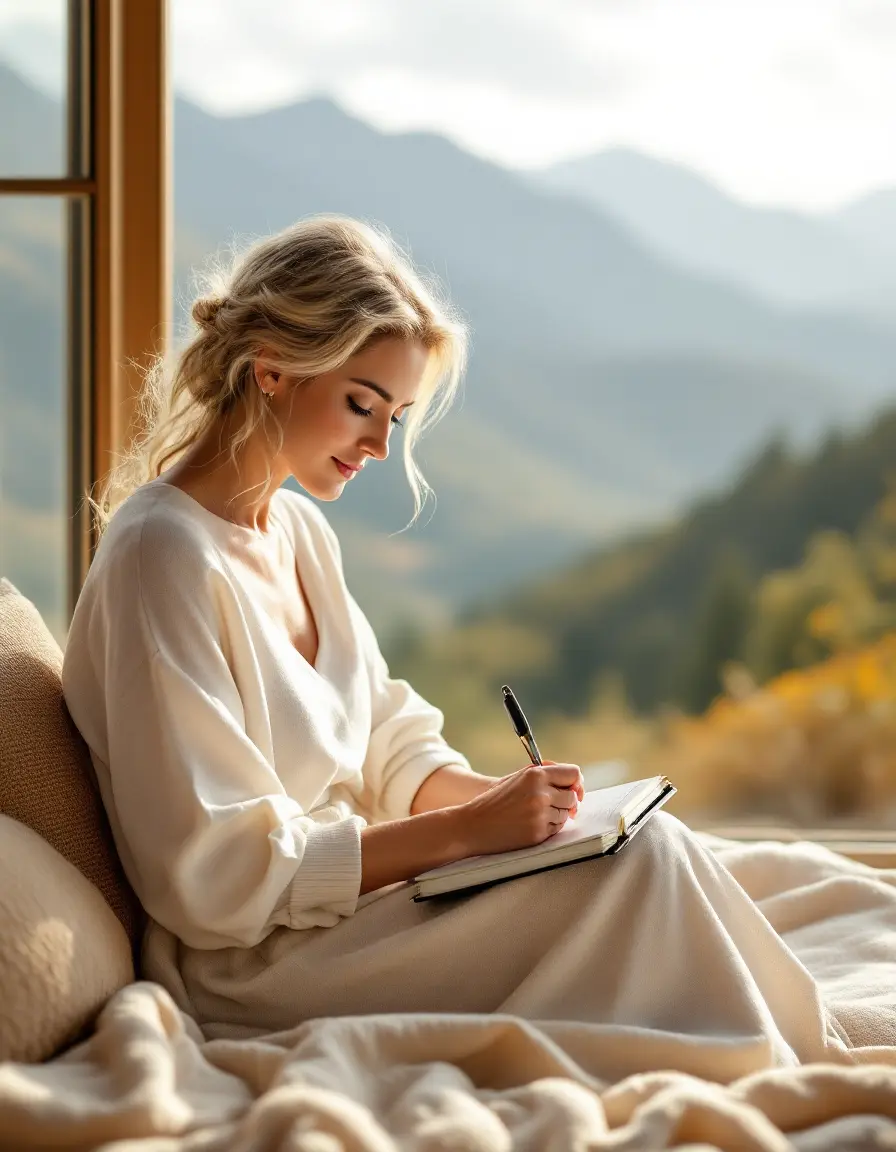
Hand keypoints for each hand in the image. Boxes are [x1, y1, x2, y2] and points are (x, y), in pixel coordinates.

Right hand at [458, 762, 584, 856]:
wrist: (473, 825)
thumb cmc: (495, 800)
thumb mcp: (517, 778)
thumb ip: (544, 773)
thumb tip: (573, 778)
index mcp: (536, 775)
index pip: (573, 774)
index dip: (576, 782)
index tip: (574, 789)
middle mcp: (541, 793)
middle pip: (572, 797)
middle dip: (565, 801)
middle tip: (551, 804)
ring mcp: (540, 815)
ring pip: (565, 815)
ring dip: (556, 816)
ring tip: (534, 814)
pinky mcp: (538, 833)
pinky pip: (556, 830)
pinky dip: (548, 828)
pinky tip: (530, 824)